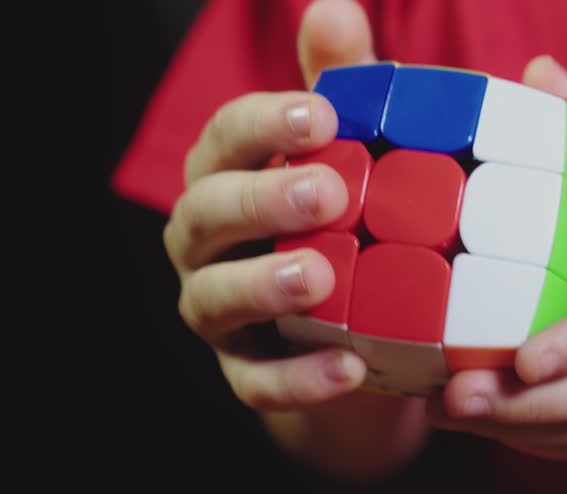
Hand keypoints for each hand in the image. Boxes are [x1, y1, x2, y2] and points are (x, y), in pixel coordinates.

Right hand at [163, 0, 378, 410]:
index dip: (268, 123)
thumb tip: (335, 7)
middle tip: (327, 194)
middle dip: (260, 200)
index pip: (228, 137)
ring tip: (321, 278)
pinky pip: (259, 383)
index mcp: (228, 173)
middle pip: (207, 213)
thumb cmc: (349, 220)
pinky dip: (299, 378)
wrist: (360, 331)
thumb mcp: (352, 152)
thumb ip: (342, 88)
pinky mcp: (246, 373)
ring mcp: (218, 311)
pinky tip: (348, 368)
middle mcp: (206, 240)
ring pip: (215, 298)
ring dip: (263, 285)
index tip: (324, 115)